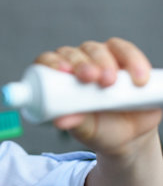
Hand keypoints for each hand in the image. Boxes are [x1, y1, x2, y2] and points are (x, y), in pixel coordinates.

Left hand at [34, 37, 161, 156]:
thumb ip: (75, 123)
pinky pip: (126, 51)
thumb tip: (60, 121)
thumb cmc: (99, 129)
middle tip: (90, 77)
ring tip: (110, 82)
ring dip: (104, 62)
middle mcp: (76, 63)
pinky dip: (133, 62)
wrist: (130, 135)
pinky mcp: (125, 58)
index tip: (63, 71)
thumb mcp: (86, 129)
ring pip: (98, 49)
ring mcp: (100, 58)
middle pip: (73, 54)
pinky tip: (138, 79)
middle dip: (81, 63)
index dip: (52, 62)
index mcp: (57, 79)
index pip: (48, 62)